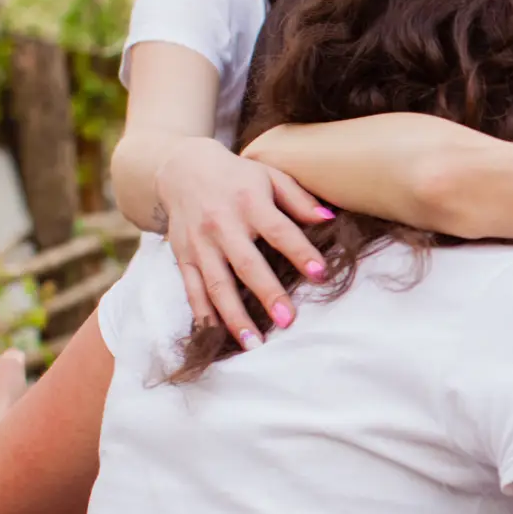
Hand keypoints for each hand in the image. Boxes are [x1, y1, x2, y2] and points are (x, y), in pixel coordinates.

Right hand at [154, 137, 328, 345]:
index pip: (279, 231)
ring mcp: (200, 244)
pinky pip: (192, 290)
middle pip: (246, 264)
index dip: (300, 252)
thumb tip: (330, 219)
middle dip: (267, 294)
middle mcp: (222, 225)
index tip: (320, 274)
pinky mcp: (183, 258)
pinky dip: (204, 315)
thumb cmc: (237, 176)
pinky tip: (217, 336)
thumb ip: (299, 199)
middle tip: (288, 321)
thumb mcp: (270, 175)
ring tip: (253, 343)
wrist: (182, 170)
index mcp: (249, 202)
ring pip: (216, 285)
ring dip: (234, 316)